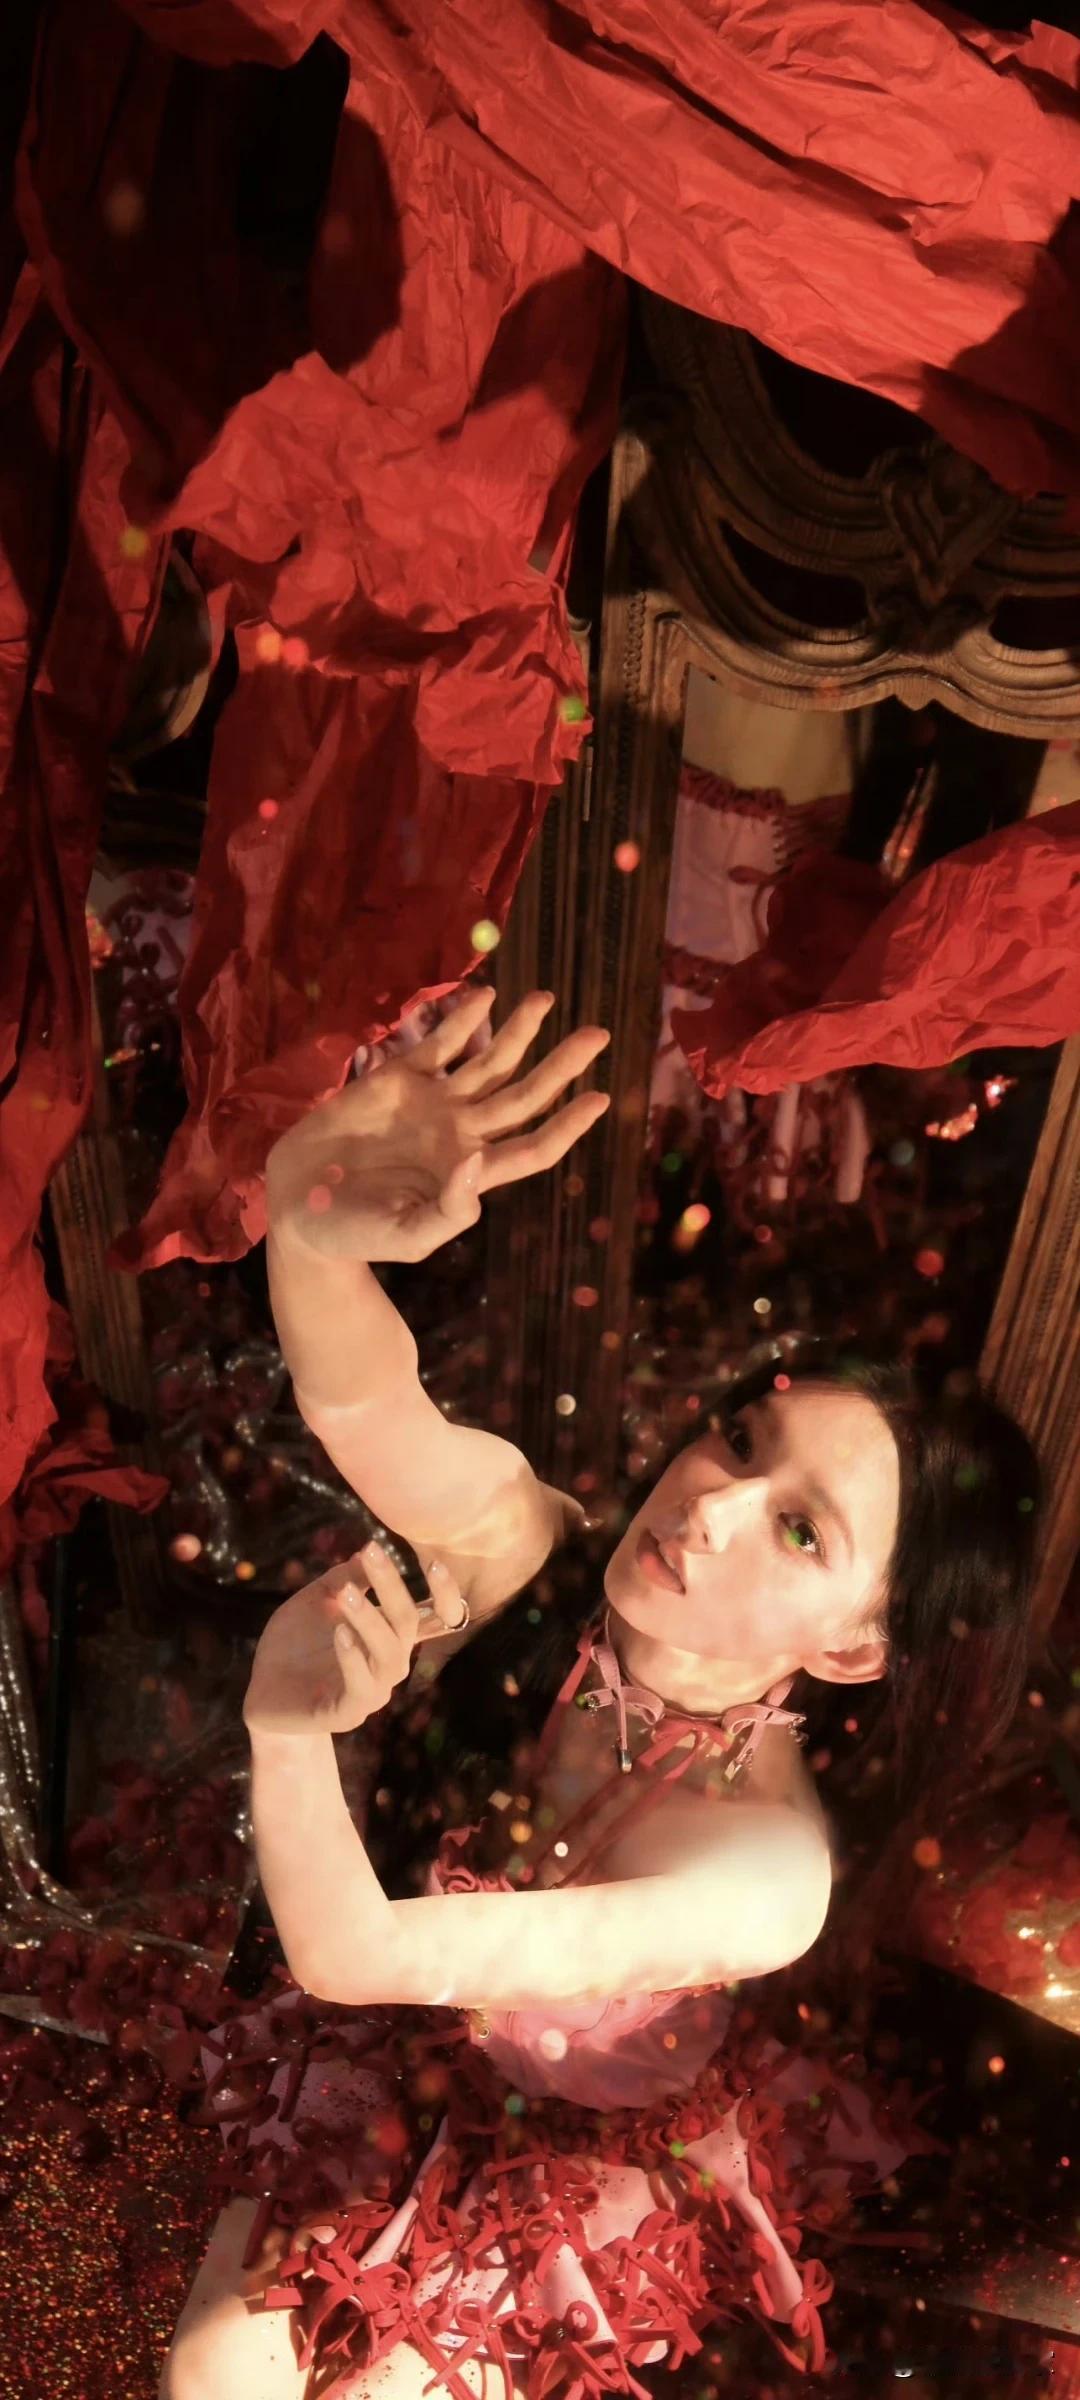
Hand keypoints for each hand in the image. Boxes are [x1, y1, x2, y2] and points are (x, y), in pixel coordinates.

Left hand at [243, 1543, 466, 1738]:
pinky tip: (340, 1633)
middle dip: (392, 1587)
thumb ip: (343, 1579)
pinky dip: (353, 1658)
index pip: (434, 1616)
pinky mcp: (348, 1713)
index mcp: (390, 1634)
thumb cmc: (296, 1642)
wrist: (262, 1690)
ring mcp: (373, 1690)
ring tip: (347, 1595)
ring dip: (370, 1621)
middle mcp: (389, 1662)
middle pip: (408, 1624)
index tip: (433, 1559)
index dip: (445, 1592)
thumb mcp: (317, 1600)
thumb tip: (368, 1550)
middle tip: (372, 1555)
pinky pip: (361, 1687)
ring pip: (389, 1656)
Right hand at [265, 988, 608, 1264]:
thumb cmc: (355, 1233)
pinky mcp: (398, 1079)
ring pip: (489, 1062)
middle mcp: (461, 1132)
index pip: (533, 1147)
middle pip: (524, 1095)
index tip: (601, 1098)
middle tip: (599, 1035)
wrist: (298, 1206)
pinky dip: (461, 1019)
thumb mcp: (407, 1236)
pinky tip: (485, 996)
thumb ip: (449, 1211)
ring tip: (547, 999)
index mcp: (472, 1173)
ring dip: (519, 1031)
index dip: (568, 1125)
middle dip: (562, 1066)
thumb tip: (479, 1162)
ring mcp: (432, 1102)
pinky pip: (439, 1044)